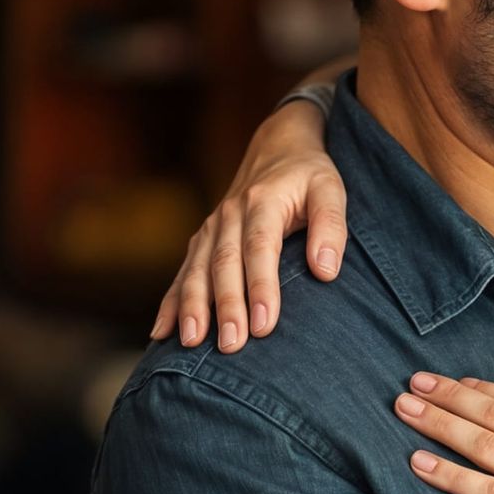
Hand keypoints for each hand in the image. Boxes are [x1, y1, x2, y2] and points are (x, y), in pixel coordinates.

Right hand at [150, 99, 345, 352]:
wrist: (278, 147)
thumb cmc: (310, 175)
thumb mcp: (331, 190)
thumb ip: (331, 227)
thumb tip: (326, 270)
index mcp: (263, 202)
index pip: (259, 248)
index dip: (260, 286)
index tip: (265, 324)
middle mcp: (231, 215)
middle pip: (224, 264)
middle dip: (225, 306)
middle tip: (231, 345)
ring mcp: (212, 227)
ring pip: (197, 270)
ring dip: (193, 307)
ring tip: (192, 342)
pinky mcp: (203, 239)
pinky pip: (183, 272)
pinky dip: (171, 302)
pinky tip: (162, 332)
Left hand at [396, 347, 493, 493]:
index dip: (476, 389)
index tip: (446, 381)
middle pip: (489, 416)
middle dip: (445, 398)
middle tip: (409, 386)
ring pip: (481, 447)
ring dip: (438, 427)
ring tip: (404, 412)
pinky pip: (484, 492)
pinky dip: (449, 476)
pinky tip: (419, 464)